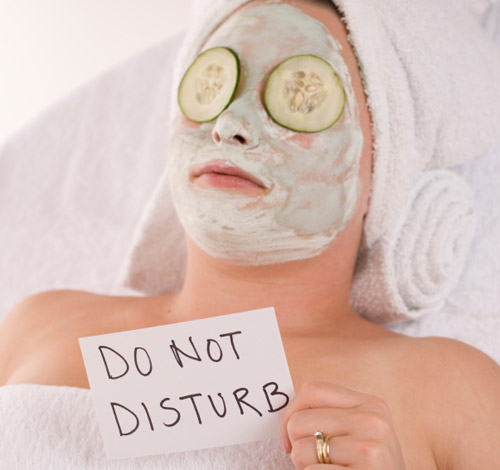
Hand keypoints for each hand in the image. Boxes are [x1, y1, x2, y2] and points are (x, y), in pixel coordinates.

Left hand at [280, 381, 405, 468]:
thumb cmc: (367, 469)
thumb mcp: (358, 435)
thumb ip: (330, 418)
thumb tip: (286, 420)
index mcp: (370, 404)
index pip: (312, 390)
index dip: (290, 413)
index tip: (289, 438)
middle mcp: (373, 421)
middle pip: (299, 421)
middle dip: (297, 447)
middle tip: (316, 462)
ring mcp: (371, 448)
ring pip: (300, 450)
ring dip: (304, 467)